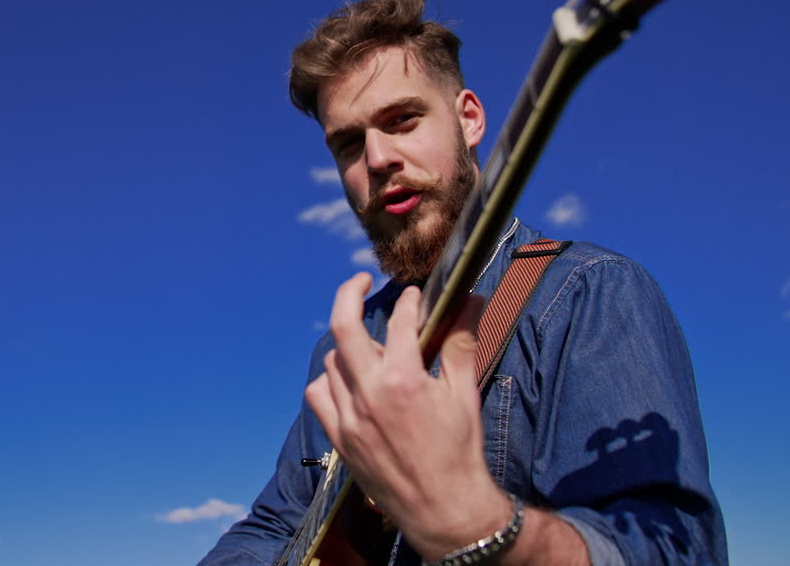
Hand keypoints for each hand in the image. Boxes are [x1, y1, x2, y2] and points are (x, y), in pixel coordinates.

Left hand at [304, 273, 506, 559]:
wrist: (444, 508)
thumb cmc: (459, 451)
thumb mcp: (464, 393)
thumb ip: (460, 342)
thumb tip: (470, 300)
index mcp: (404, 380)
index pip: (399, 321)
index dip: (409, 301)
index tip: (414, 295)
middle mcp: (369, 394)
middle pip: (343, 326)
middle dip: (350, 294)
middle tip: (361, 281)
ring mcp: (348, 417)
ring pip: (332, 361)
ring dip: (349, 347)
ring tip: (373, 350)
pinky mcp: (338, 438)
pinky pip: (319, 395)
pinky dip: (330, 381)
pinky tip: (349, 381)